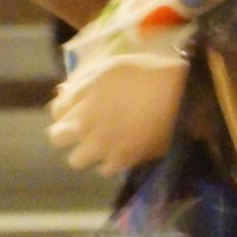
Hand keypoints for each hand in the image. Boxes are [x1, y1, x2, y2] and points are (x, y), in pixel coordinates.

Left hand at [48, 54, 188, 176]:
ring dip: (84, 150)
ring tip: (100, 141)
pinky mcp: (126, 159)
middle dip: (65, 132)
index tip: (73, 107)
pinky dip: (109, 161)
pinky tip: (119, 149)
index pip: (56, 111)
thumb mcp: (108, 67)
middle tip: (82, 126)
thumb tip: (62, 93)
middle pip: (58, 138)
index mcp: (83, 100)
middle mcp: (88, 127)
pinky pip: (106, 169)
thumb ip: (81, 82)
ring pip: (77, 160)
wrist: (181, 92)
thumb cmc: (144, 72)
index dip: (63, 110)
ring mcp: (106, 146)